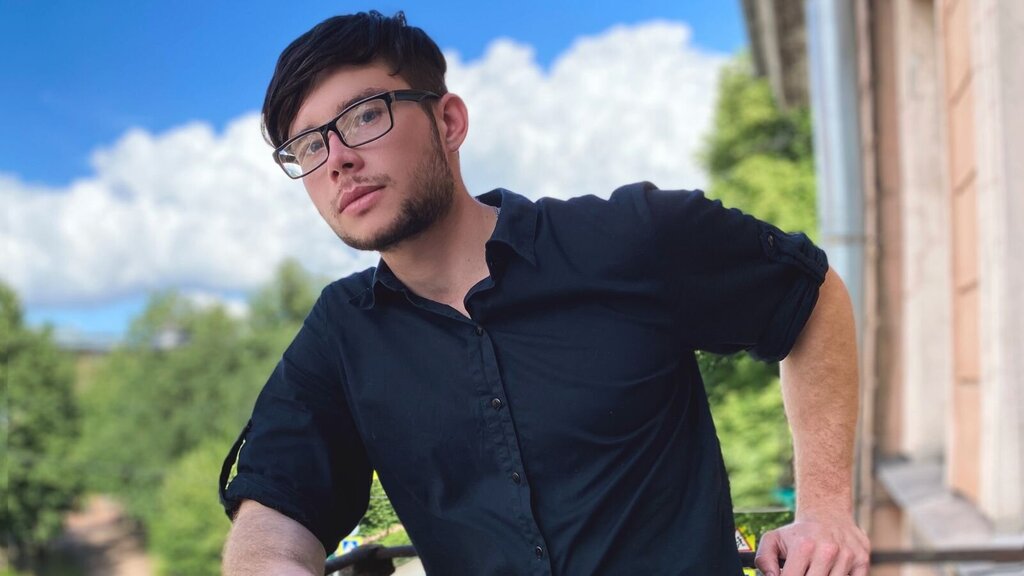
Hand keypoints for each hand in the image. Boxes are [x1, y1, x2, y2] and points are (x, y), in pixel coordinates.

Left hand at [753, 513, 869, 575]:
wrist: (827, 512)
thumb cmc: (798, 532)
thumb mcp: (773, 539)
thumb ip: (764, 559)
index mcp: (803, 547)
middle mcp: (827, 551)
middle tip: (803, 571)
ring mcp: (847, 556)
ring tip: (816, 569)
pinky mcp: (863, 561)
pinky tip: (831, 570)